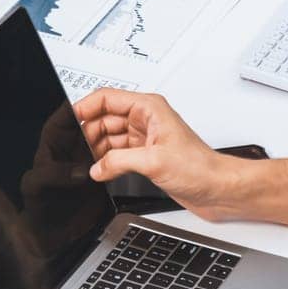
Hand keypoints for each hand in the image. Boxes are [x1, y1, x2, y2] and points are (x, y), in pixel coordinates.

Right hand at [74, 89, 287, 224]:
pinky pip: (117, 153)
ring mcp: (145, 138)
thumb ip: (119, 161)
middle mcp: (146, 120)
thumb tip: (96, 166)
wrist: (220, 190)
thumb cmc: (201, 168)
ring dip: (97, 148)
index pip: (107, 98)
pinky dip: (107, 160)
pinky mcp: (146, 156)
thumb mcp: (154, 161)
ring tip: (85, 161)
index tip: (68, 121)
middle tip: (75, 148)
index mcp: (149, 108)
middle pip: (104, 117)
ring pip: (109, 136)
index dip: (84, 107)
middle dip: (88, 131)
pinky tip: (99, 169)